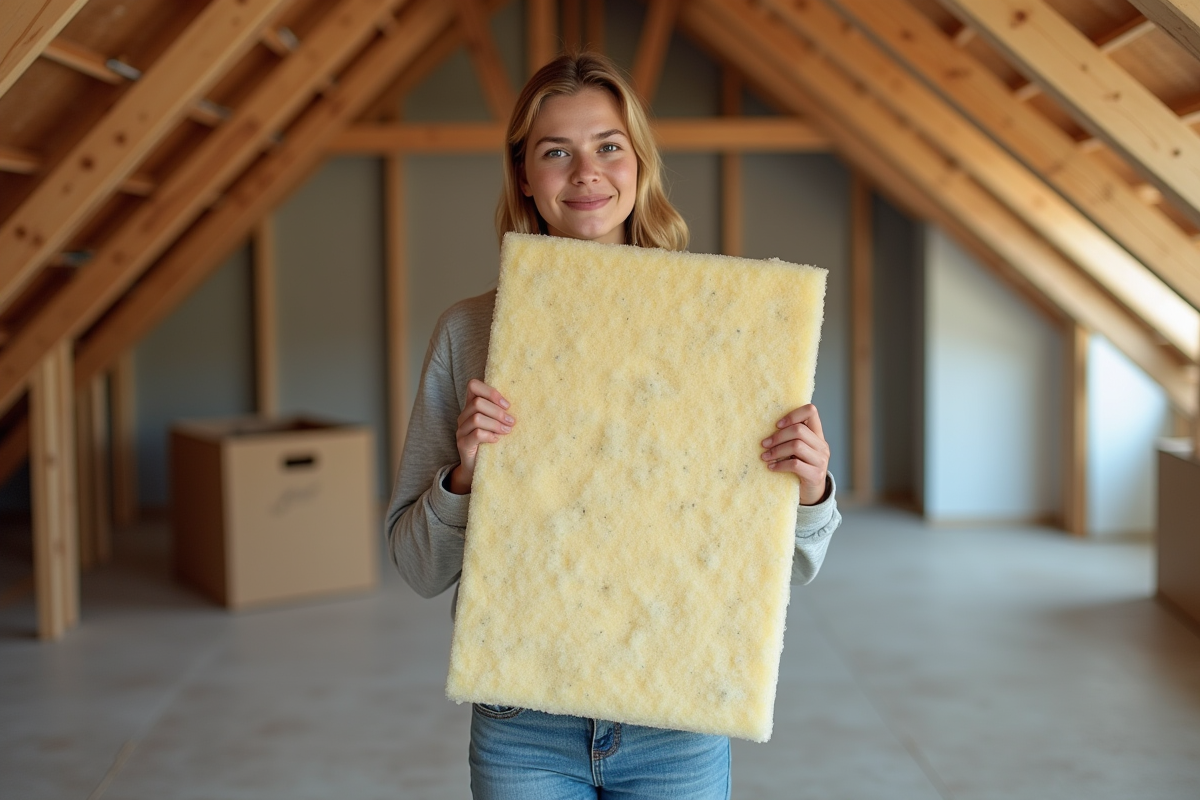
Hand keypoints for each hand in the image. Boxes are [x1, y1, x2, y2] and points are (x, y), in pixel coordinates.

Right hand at [448, 379, 514, 494]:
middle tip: (511, 422)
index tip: (507, 404)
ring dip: (496, 424)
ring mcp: (461, 430)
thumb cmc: (491, 442)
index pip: (473, 386)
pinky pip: (476, 434)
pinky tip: (497, 440)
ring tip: (507, 431)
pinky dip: (490, 436)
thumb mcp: (496, 424)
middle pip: (477, 403)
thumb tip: (522, 403)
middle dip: (498, 412)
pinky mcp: (463, 444)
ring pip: (477, 418)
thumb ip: (501, 412)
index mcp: (471, 406)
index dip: (490, 391)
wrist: (477, 467)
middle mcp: (464, 416)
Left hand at [760, 404, 829, 505]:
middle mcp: (822, 445)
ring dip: (776, 451)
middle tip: (764, 444)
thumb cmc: (800, 468)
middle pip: (799, 430)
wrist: (811, 494)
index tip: (777, 425)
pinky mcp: (815, 475)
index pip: (811, 412)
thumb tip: (766, 427)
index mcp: (818, 435)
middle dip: (778, 436)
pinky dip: (779, 465)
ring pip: (796, 445)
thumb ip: (791, 438)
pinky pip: (794, 464)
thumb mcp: (798, 451)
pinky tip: (771, 467)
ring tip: (764, 456)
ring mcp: (821, 460)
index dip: (792, 415)